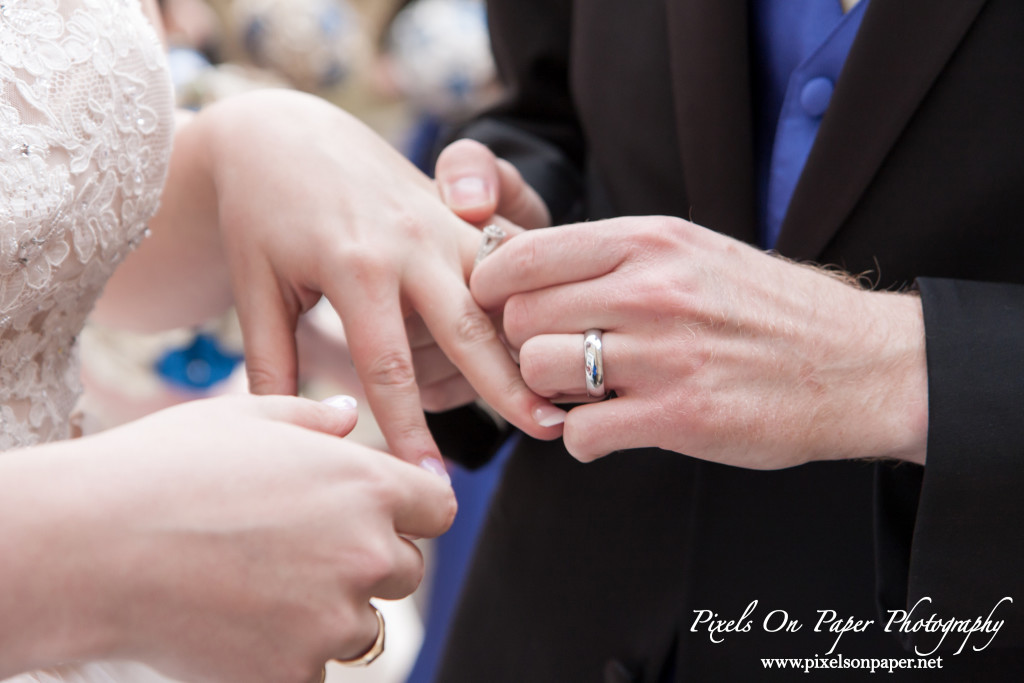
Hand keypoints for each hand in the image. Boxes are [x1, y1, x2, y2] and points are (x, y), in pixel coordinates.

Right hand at [0, 395, 454, 681]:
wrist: (92, 547)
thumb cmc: (165, 470)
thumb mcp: (246, 417)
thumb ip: (313, 418)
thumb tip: (347, 416)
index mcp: (367, 487)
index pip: (438, 509)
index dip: (412, 511)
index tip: (383, 515)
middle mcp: (366, 555)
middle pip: (406, 570)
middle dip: (366, 561)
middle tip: (299, 549)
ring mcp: (332, 621)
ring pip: (360, 624)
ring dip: (328, 611)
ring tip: (257, 584)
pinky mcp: (293, 673)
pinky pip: (312, 666)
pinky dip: (286, 653)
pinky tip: (235, 621)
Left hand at [196, 91, 561, 460]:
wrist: (284, 135)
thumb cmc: (261, 215)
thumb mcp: (255, 285)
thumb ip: (272, 361)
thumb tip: (286, 436)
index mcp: (354, 266)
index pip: (388, 369)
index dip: (409, 431)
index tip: (426, 481)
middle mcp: (409, 244)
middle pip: (471, 329)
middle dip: (510, 385)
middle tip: (548, 433)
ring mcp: (440, 223)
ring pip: (502, 291)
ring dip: (532, 339)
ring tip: (567, 390)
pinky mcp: (457, 215)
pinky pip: (505, 261)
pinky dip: (528, 299)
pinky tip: (550, 337)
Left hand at [470, 216, 928, 466]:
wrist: (859, 364)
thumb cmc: (764, 307)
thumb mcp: (691, 252)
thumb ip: (612, 256)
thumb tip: (517, 259)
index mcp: (649, 241)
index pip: (523, 254)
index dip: (493, 286)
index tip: (499, 308)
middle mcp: (651, 290)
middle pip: (520, 318)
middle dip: (525, 343)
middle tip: (556, 357)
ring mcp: (664, 354)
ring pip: (539, 372)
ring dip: (548, 391)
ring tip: (584, 392)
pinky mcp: (679, 417)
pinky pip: (579, 433)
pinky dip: (584, 438)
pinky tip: (613, 428)